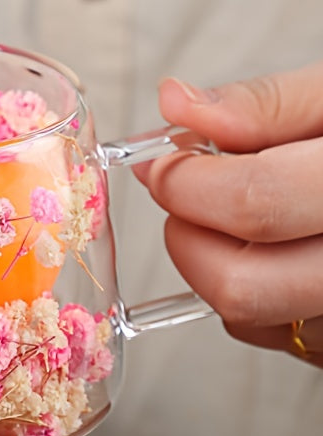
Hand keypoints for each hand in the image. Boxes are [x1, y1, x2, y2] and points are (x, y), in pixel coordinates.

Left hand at [138, 61, 322, 366]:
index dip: (187, 182)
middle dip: (189, 236)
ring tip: (243, 214)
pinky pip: (269, 333)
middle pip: (239, 286)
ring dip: (212, 263)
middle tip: (191, 196)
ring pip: (246, 316)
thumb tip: (174, 102)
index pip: (255, 203)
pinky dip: (247, 289)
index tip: (163, 163)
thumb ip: (265, 104)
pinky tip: (273, 248)